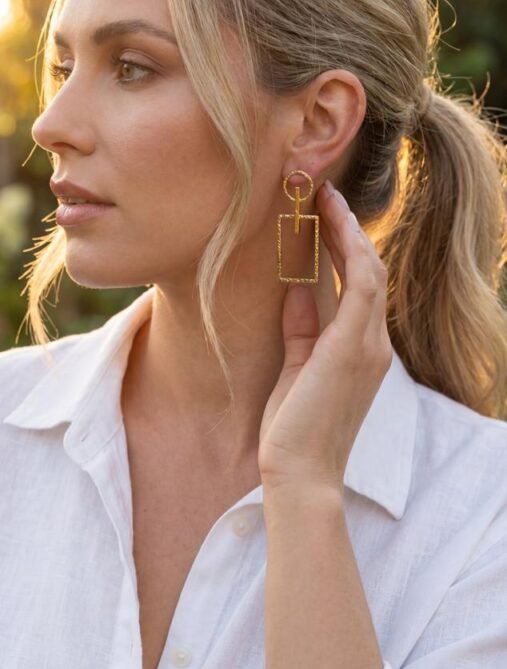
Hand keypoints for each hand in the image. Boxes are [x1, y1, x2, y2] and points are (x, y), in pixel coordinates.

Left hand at [258, 180, 392, 495]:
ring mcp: (369, 346)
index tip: (325, 216)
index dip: (347, 247)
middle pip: (371, 271)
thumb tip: (298, 289)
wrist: (298, 472)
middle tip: (325, 195)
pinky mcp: (353, 347)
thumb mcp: (297, 368)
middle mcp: (374, 344)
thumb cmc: (294, 429)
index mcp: (361, 350)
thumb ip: (303, 328)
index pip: (362, 286)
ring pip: (371, 271)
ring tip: (327, 199)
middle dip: (349, 230)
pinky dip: (350, 251)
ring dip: (350, 232)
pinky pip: (362, 285)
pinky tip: (332, 225)